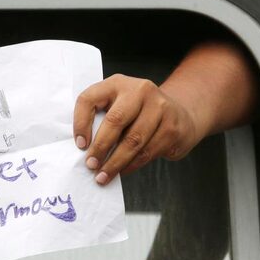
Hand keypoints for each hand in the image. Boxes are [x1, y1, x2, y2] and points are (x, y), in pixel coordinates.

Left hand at [73, 74, 203, 185]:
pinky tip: (122, 171)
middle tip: (91, 165)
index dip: (80, 123)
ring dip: (115, 162)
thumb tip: (85, 150)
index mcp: (117, 84)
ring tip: (103, 175)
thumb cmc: (139, 114)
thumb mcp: (118, 106)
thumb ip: (102, 120)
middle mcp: (140, 90)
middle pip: (115, 120)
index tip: (80, 145)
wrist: (179, 113)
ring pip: (133, 140)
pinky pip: (148, 151)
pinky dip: (132, 165)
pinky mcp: (171, 127)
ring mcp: (159, 107)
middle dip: (100, 147)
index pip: (90, 99)